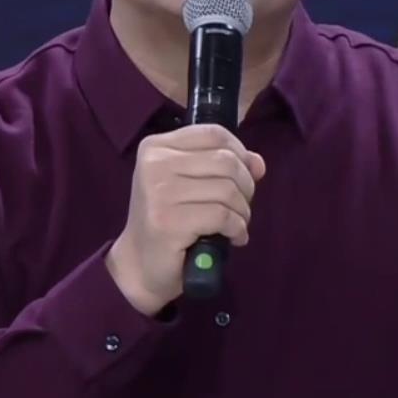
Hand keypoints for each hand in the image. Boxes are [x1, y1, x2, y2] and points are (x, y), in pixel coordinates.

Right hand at [107, 124, 265, 315]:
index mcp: (156, 147)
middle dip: (246, 186)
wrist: (140, 263)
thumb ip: (223, 165)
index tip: (245, 175)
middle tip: (241, 206)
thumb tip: (257, 163)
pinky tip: (234, 237)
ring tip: (237, 224)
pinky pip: (223, 216)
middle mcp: (154, 164)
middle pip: (226, 161)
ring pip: (227, 190)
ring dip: (243, 211)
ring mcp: (159, 193)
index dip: (240, 152)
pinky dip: (238, 228)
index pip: (213, 133)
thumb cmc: (168, 219)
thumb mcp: (191, 183)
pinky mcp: (168, 222)